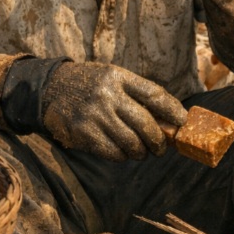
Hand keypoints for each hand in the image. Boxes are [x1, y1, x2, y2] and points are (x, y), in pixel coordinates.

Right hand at [42, 62, 186, 161]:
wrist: (50, 88)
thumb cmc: (91, 85)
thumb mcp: (113, 78)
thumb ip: (136, 95)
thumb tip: (167, 122)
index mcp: (118, 77)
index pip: (154, 94)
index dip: (172, 110)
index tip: (182, 122)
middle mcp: (107, 94)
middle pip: (146, 124)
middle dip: (159, 141)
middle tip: (161, 148)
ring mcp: (95, 114)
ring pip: (131, 143)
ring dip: (141, 152)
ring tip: (140, 151)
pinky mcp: (83, 133)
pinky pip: (113, 152)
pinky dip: (122, 156)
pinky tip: (121, 151)